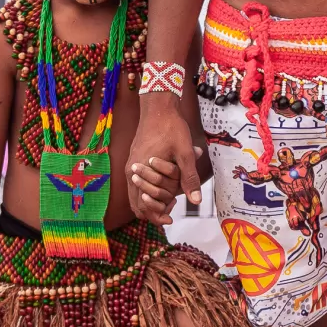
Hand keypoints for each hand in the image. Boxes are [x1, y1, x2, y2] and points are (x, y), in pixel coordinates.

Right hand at [126, 98, 201, 224]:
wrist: (158, 107)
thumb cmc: (172, 128)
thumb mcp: (185, 152)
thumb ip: (189, 177)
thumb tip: (196, 201)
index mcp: (140, 171)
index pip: (143, 206)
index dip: (157, 216)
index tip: (171, 218)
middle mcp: (131, 171)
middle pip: (137, 204)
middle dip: (154, 211)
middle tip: (172, 208)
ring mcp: (131, 166)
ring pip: (135, 195)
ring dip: (151, 202)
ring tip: (169, 200)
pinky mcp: (134, 161)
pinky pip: (136, 185)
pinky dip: (148, 192)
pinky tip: (164, 188)